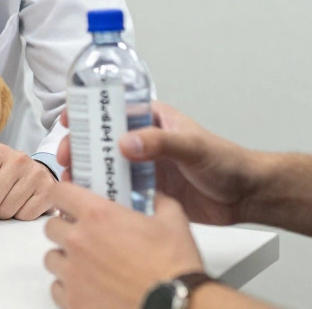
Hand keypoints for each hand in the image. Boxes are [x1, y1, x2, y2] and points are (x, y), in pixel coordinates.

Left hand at [44, 187, 201, 308]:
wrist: (175, 306)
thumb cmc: (173, 266)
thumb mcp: (173, 221)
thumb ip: (158, 201)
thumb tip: (154, 197)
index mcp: (98, 215)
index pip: (59, 192)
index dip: (63, 194)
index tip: (69, 201)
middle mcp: (78, 241)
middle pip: (51, 226)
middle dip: (66, 228)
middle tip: (86, 235)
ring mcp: (72, 273)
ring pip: (51, 258)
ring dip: (65, 257)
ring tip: (88, 264)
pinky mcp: (73, 301)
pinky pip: (56, 287)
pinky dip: (68, 286)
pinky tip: (88, 286)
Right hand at [57, 102, 257, 225]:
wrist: (244, 195)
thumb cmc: (226, 161)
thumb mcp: (193, 146)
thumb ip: (161, 143)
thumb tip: (126, 143)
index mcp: (152, 120)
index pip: (113, 109)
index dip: (88, 111)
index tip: (69, 119)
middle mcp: (143, 142)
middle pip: (102, 140)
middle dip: (80, 147)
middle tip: (67, 158)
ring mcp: (143, 168)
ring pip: (106, 167)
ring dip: (87, 172)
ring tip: (72, 182)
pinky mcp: (146, 192)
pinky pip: (118, 192)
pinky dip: (103, 196)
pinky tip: (92, 202)